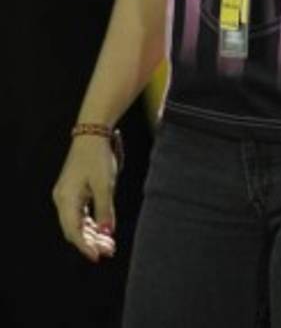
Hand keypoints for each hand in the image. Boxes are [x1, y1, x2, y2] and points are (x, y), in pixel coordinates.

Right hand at [52, 136, 118, 262]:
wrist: (92, 133)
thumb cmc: (98, 157)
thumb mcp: (105, 185)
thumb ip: (105, 210)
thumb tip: (107, 232)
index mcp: (66, 199)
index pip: (74, 231)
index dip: (86, 246)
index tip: (98, 257)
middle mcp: (62, 199)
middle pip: (75, 229)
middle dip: (92, 241)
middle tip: (109, 250)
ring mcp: (67, 194)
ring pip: (78, 221)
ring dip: (93, 233)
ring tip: (109, 243)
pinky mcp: (73, 189)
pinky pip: (80, 212)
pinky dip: (91, 221)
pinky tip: (102, 229)